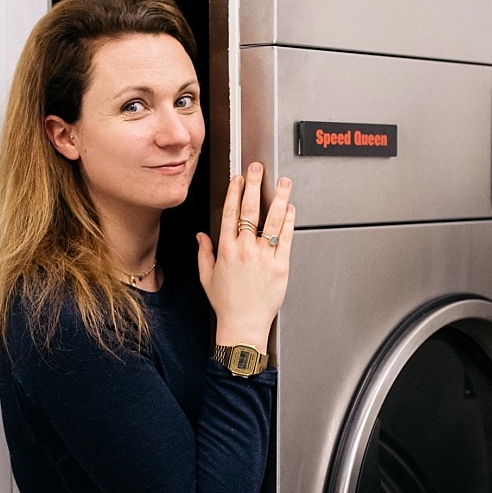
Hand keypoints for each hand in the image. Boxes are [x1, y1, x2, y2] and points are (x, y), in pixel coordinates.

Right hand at [195, 162, 293, 350]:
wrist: (243, 324)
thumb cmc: (226, 303)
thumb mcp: (207, 277)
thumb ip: (204, 253)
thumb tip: (201, 236)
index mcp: (226, 249)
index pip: (230, 213)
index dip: (235, 192)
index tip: (238, 178)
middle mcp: (244, 250)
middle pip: (251, 210)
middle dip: (254, 185)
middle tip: (258, 168)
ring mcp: (264, 256)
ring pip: (272, 220)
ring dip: (278, 197)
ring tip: (283, 182)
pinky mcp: (281, 265)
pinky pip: (285, 238)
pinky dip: (288, 221)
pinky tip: (290, 208)